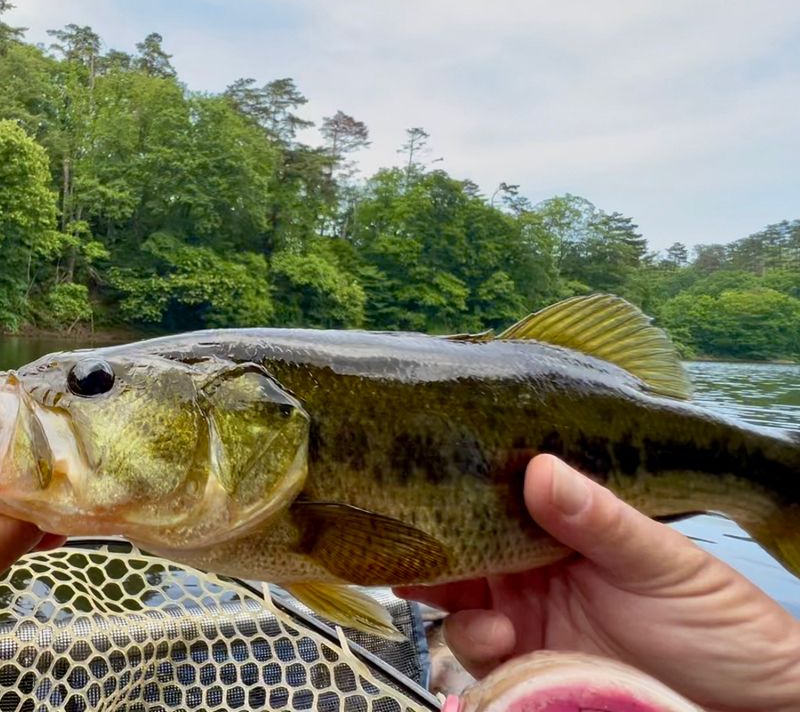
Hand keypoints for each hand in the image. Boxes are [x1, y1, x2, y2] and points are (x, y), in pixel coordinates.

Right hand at [396, 454, 799, 711]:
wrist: (746, 704)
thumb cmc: (719, 620)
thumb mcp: (664, 562)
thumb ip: (601, 520)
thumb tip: (540, 468)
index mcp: (566, 527)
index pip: (499, 498)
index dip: (460, 489)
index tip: (422, 480)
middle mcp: (536, 569)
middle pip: (465, 549)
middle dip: (434, 548)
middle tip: (411, 547)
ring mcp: (528, 618)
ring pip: (459, 601)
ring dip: (454, 601)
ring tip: (490, 617)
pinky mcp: (526, 666)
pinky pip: (477, 652)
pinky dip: (475, 643)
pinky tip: (501, 638)